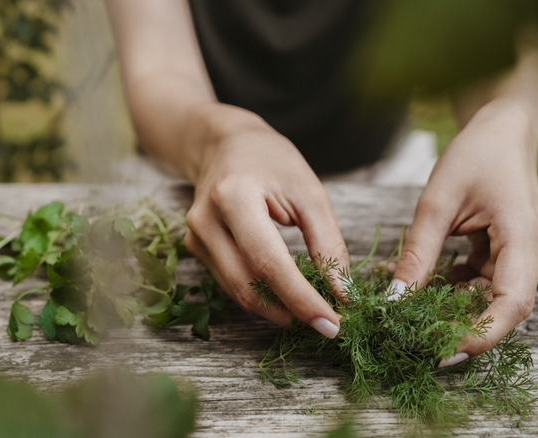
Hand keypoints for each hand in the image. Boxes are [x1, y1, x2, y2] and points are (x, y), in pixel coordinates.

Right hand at [184, 112, 347, 337]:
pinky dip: (263, 296)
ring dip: (277, 309)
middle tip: (329, 323)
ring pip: (238, 293)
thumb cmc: (271, 161)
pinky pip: (232, 284)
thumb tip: (342, 293)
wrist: (223, 144)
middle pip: (248, 286)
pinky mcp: (196, 249)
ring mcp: (195, 238)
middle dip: (291, 311)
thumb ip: (328, 242)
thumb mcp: (309, 192)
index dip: (301, 299)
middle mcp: (205, 222)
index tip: (332, 323)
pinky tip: (287, 296)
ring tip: (312, 310)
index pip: (268, 263)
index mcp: (233, 198)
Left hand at [391, 106, 537, 365]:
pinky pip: (491, 283)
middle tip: (418, 335)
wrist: (502, 131)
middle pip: (503, 307)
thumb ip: (418, 253)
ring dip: (459, 306)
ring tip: (419, 309)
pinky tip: (436, 282)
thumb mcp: (437, 202)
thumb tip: (395, 300)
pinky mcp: (517, 254)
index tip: (442, 349)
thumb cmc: (474, 155)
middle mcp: (535, 252)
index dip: (480, 334)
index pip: (511, 303)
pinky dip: (463, 289)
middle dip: (462, 325)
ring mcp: (529, 254)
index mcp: (523, 237)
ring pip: (495, 298)